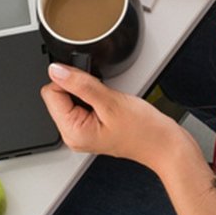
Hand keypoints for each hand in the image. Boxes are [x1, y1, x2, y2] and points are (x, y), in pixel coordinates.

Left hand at [40, 64, 188, 168]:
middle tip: (103, 99)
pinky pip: (82, 105)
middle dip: (79, 89)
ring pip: (70, 98)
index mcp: (72, 132)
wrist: (164, 144)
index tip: (91, 87)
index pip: (51, 92)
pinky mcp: (89, 128)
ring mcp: (81, 132)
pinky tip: (109, 107)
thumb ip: (80, 83)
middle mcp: (72, 135)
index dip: (71, 82)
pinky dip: (95, 100)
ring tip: (109, 105)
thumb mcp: (110, 101)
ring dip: (88, 94)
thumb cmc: (144, 130)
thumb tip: (56, 70)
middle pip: (58, 95)